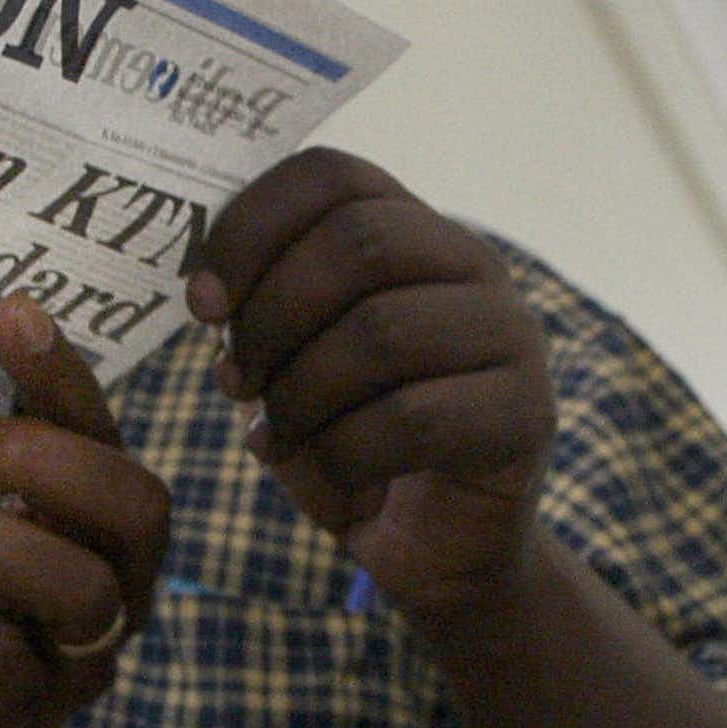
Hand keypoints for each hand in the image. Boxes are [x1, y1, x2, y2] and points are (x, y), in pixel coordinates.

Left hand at [189, 147, 555, 622]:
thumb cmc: (358, 444)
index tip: (202, 302)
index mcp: (412, 230)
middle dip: (272, 318)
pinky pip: (413, 420)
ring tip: (277, 436)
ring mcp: (510, 336)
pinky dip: (345, 456)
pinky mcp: (525, 416)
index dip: (251, 228)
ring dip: (302, 395)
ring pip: (383, 332)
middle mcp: (472, 264)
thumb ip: (258, 315)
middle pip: (358, 244)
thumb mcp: (291, 367)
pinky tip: (332, 479)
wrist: (442, 551)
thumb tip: (211, 297)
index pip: (331, 177)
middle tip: (236, 381)